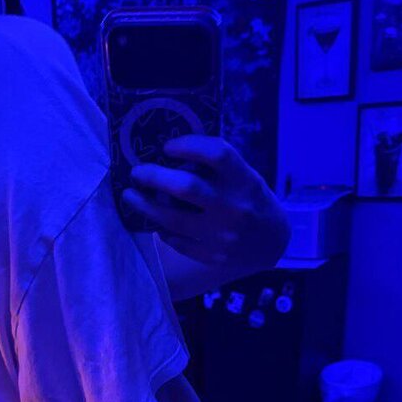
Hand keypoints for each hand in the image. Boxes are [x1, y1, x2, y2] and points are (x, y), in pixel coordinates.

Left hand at [121, 135, 290, 277]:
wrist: (271, 243)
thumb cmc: (251, 200)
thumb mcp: (244, 177)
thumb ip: (216, 167)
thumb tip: (168, 153)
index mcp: (244, 181)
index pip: (216, 155)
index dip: (189, 145)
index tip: (168, 146)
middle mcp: (233, 207)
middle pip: (186, 187)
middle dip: (154, 176)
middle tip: (137, 172)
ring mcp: (221, 235)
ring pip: (171, 218)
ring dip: (144, 205)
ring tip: (130, 196)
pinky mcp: (210, 256)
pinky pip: (175, 240)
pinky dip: (161, 228)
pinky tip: (154, 219)